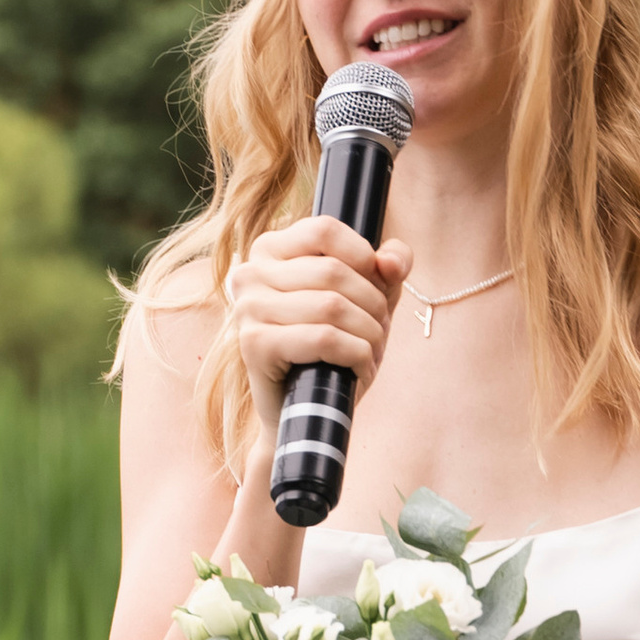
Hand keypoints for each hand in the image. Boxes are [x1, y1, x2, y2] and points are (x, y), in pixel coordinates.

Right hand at [228, 216, 411, 457]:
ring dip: (368, 334)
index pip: (325, 229)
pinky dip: (356, 355)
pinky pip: (323, 338)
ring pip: (332, 306)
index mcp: (270, 249)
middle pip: (334, 271)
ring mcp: (247, 308)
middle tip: (379, 331)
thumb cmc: (334, 348)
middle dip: (373, 305)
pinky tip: (359, 369)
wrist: (304, 410)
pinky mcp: (254, 344)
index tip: (377, 285)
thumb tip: (392, 263)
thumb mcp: (366, 299)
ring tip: (371, 352)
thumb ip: (386, 269)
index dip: (363, 256)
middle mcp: (250, 272)